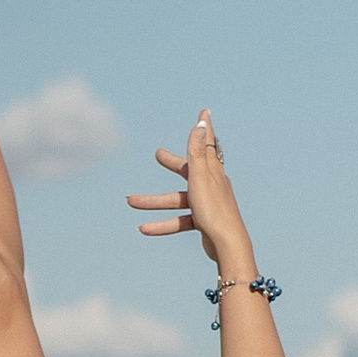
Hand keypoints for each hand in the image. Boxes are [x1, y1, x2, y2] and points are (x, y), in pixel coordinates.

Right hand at [127, 110, 250, 273]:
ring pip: (176, 200)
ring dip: (153, 202)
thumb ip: (197, 151)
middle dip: (172, 163)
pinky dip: (162, 224)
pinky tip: (143, 229)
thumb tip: (200, 123)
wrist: (227, 244)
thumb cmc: (214, 209)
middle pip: (188, 170)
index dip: (204, 128)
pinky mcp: (203, 222)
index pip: (207, 143)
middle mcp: (211, 184)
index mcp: (212, 171)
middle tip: (158, 155)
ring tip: (130, 202)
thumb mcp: (201, 177)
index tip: (204, 111)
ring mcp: (207, 203)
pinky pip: (179, 220)